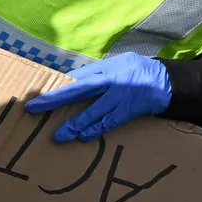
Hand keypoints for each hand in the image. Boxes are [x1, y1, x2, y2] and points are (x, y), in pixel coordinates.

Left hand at [24, 54, 172, 142]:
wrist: (167, 81)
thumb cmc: (136, 72)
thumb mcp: (117, 64)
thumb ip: (96, 73)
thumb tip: (71, 81)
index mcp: (106, 67)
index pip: (77, 76)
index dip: (57, 86)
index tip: (38, 95)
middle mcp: (111, 80)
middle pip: (79, 89)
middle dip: (55, 99)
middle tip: (34, 108)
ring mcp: (120, 96)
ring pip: (93, 111)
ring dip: (75, 124)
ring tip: (58, 136)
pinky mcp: (129, 110)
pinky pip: (109, 122)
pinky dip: (96, 129)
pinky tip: (83, 137)